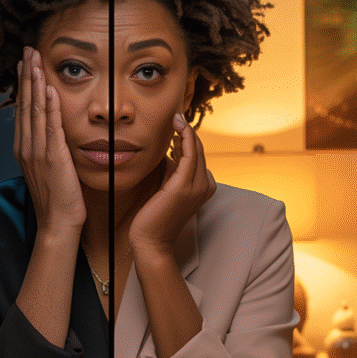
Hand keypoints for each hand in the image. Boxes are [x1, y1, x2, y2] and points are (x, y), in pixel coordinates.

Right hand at [14, 47, 85, 237]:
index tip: (25, 64)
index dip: (24, 85)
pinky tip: (49, 89)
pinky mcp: (52, 158)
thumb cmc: (57, 200)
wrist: (58, 223)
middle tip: (27, 51)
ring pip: (34, 111)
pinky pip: (50, 127)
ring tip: (35, 60)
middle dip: (26, 75)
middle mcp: (27, 147)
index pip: (23, 109)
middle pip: (25, 104)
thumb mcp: (49, 169)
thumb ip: (48, 148)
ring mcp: (37, 152)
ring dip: (35, 83)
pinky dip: (49, 107)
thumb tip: (53, 132)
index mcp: (25, 148)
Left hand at [129, 113, 215, 255]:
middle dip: (189, 132)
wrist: (152, 240)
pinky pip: (189, 155)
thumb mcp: (167, 188)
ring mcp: (197, 187)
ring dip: (186, 132)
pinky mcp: (183, 186)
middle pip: (199, 151)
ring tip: (176, 120)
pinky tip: (177, 130)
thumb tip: (169, 153)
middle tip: (176, 116)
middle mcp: (205, 185)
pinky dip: (185, 138)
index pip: (199, 157)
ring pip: (196, 150)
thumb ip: (172, 172)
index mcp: (203, 186)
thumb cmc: (155, 216)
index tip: (178, 126)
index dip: (189, 139)